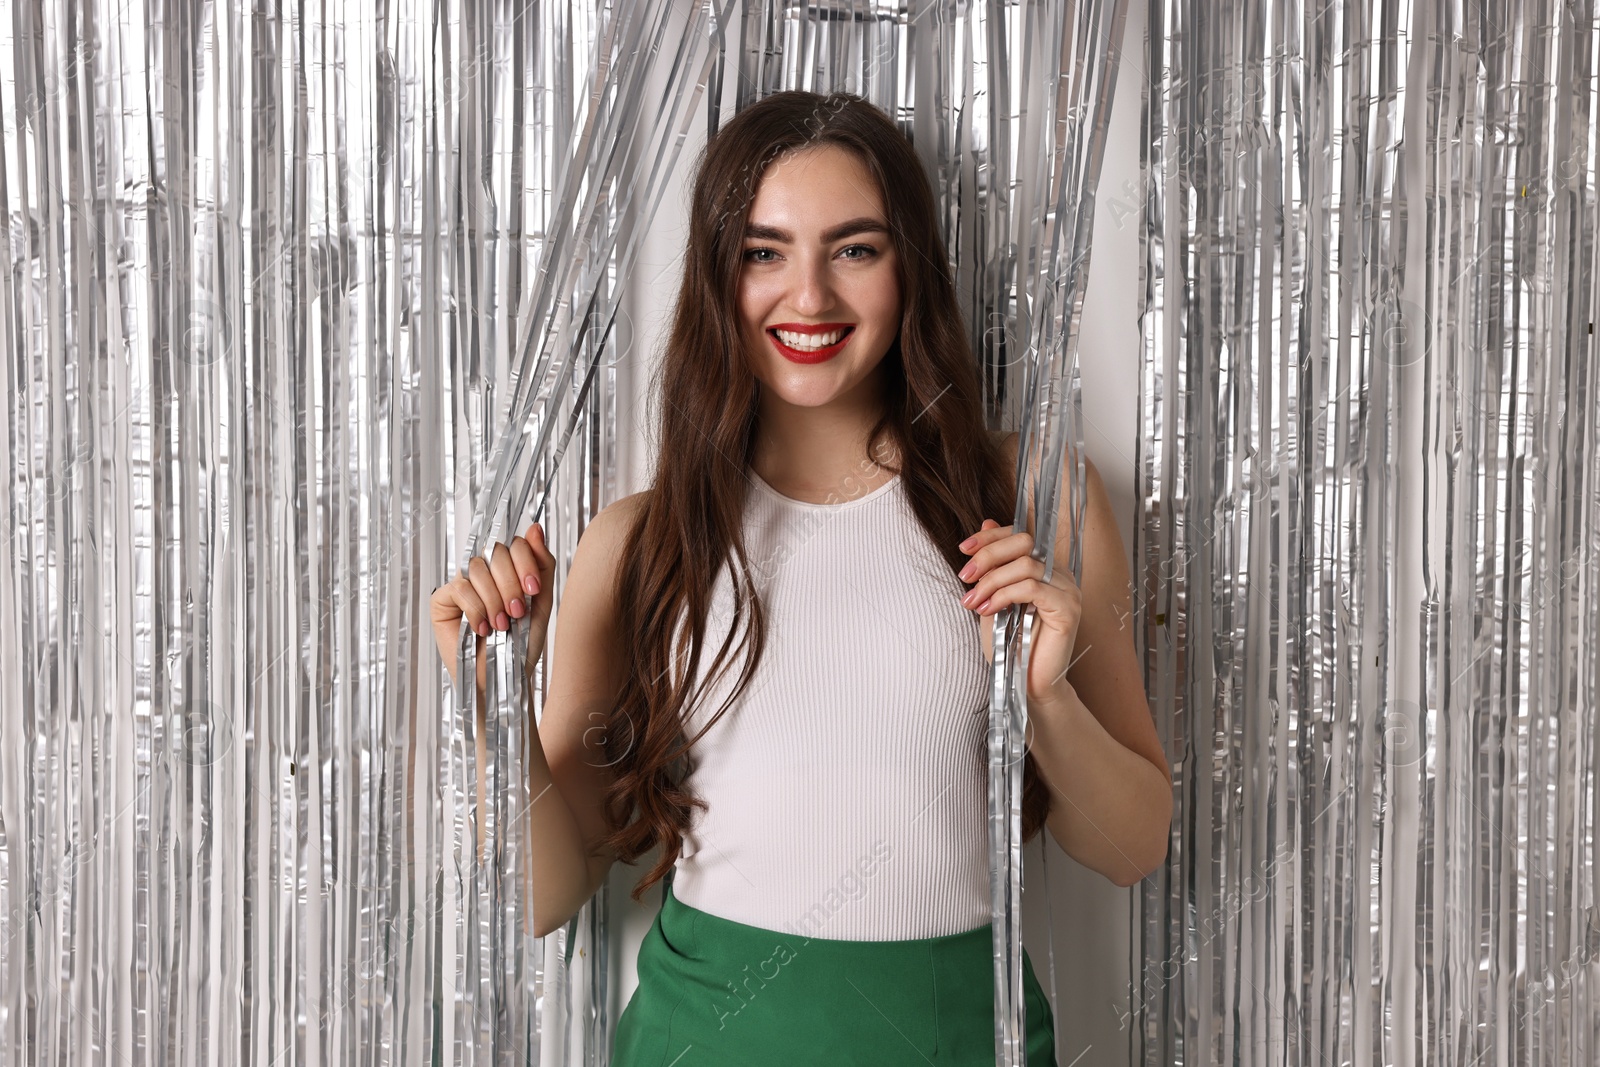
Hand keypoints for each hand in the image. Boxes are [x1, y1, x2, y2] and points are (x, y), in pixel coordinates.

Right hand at [430, 522, 556, 685]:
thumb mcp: (541, 603)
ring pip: (477, 568)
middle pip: (495, 552)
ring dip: (494, 600)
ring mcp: (462, 585)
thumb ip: (542, 565)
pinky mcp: (442, 600)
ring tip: (502, 626)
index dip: (525, 562)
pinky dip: (476, 609)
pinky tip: (483, 629)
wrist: (503, 678)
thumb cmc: (521, 646)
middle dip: (511, 584)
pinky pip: (460, 588)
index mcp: (509, 571)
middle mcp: (485, 574)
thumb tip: (535, 527)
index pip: (514, 544)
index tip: (534, 589)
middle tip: (517, 613)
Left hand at [957, 518, 1083, 704]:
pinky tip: (988, 610)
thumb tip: (984, 523)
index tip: (964, 549)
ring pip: (1025, 566)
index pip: (1020, 535)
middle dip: (988, 556)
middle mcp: (1060, 575)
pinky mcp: (1068, 610)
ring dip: (991, 581)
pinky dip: (1004, 596)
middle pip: (1024, 543)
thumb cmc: (1009, 644)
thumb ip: (992, 565)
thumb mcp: (992, 597)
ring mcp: (1068, 591)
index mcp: (1044, 568)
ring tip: (972, 602)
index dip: (990, 538)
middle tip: (964, 576)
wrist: (1024, 683)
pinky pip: (1032, 588)